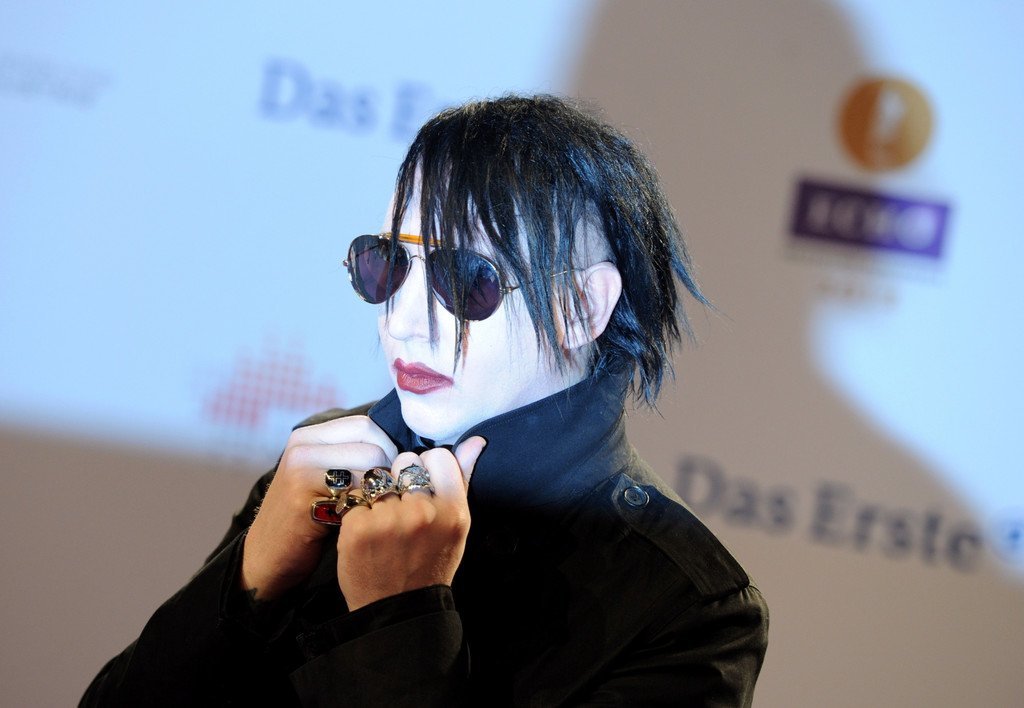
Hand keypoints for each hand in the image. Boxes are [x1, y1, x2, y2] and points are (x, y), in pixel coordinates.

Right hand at [241, 416, 397, 600]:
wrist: (267, 558)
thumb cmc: (307, 521)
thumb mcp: (325, 479)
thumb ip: (351, 457)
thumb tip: (401, 450)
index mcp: (308, 436)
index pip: (367, 426)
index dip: (386, 452)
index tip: (385, 479)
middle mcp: (302, 446)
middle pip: (373, 444)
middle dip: (386, 473)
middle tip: (381, 498)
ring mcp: (300, 468)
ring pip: (369, 467)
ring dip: (379, 492)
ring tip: (368, 511)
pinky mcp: (302, 494)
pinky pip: (357, 493)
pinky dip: (366, 509)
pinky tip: (356, 523)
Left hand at [336, 436, 485, 609]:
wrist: (396, 610)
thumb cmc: (430, 562)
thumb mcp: (455, 525)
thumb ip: (462, 479)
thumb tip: (476, 439)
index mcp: (454, 512)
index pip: (437, 456)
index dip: (427, 469)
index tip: (424, 490)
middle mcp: (424, 514)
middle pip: (405, 463)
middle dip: (401, 480)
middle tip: (402, 510)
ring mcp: (389, 521)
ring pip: (378, 480)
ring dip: (379, 497)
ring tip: (384, 524)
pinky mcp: (358, 528)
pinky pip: (356, 499)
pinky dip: (358, 514)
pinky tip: (367, 535)